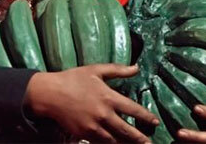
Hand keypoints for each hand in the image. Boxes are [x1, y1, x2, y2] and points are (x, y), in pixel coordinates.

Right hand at [24, 64, 157, 142]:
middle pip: (126, 130)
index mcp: (108, 97)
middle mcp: (103, 115)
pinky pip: (99, 143)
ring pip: (114, 141)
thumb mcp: (96, 70)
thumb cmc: (74, 79)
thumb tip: (136, 68)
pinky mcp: (82, 135)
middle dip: (140, 138)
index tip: (155, 121)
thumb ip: (118, 70)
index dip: (146, 116)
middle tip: (150, 143)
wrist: (50, 94)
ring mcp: (93, 127)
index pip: (132, 109)